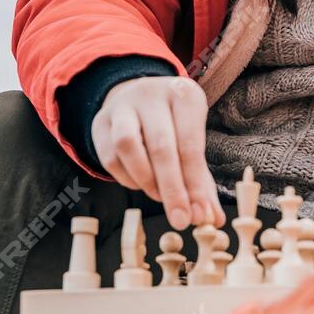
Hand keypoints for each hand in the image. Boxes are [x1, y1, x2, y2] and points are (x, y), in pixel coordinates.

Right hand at [90, 75, 223, 229]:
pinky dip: (126, 178)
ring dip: (145, 179)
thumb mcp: (193, 145)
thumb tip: (213, 219)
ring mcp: (122, 105)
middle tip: (180, 220)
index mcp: (184, 95)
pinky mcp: (100, 121)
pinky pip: (109, 156)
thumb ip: (202, 184)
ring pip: (127, 144)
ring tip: (158, 196)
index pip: (190, 144)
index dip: (195, 184)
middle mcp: (151, 94)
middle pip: (161, 146)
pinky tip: (140, 184)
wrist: (137, 98)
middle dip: (172, 189)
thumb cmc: (173, 127)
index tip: (199, 215)